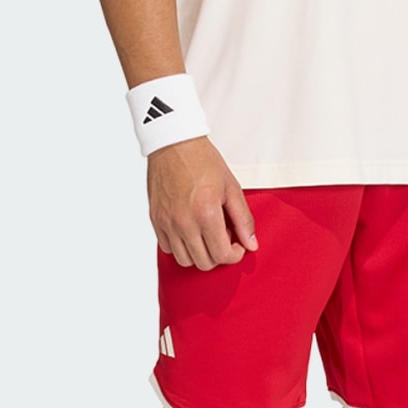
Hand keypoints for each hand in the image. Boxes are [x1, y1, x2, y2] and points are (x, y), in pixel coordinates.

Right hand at [148, 137, 259, 269]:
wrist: (173, 144)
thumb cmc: (203, 161)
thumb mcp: (231, 187)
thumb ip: (243, 219)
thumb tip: (251, 245)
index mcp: (206, 213)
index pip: (222, 255)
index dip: (235, 255)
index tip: (238, 245)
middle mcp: (184, 222)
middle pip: (204, 263)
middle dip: (219, 256)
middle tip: (224, 238)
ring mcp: (166, 223)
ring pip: (184, 260)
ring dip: (199, 254)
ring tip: (206, 235)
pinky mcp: (155, 220)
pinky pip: (168, 248)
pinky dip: (181, 246)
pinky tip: (190, 231)